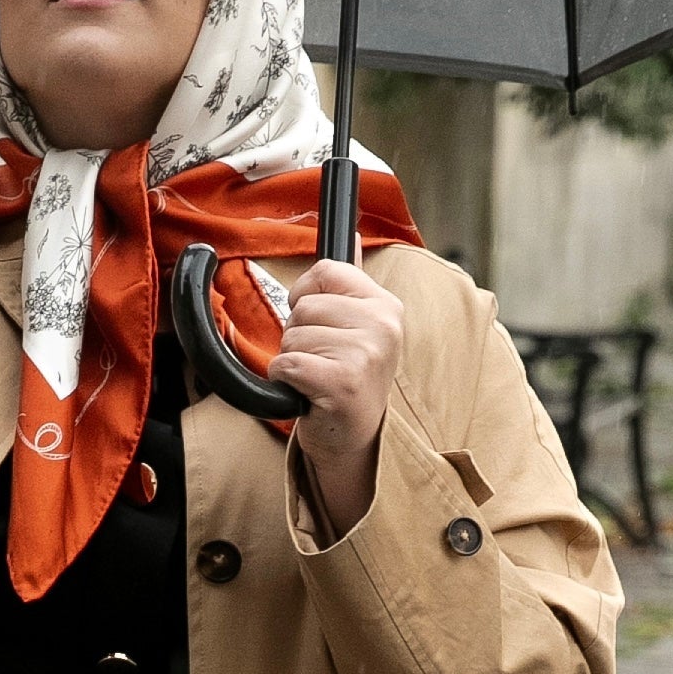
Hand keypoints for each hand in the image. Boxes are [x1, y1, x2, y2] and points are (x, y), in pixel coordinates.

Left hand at [268, 248, 403, 537]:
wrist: (357, 439)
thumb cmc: (351, 377)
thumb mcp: (362, 324)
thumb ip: (354, 280)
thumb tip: (354, 234)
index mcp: (386, 306)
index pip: (327, 270)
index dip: (307, 294)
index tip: (318, 320)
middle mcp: (383, 327)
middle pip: (303, 306)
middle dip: (298, 333)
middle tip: (321, 359)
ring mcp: (366, 356)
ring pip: (292, 336)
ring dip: (293, 360)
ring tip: (318, 377)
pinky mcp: (343, 384)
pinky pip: (287, 364)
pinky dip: (286, 380)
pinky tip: (309, 392)